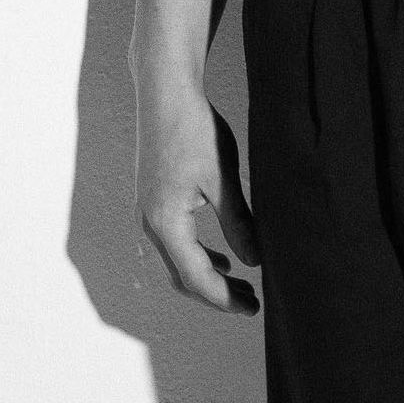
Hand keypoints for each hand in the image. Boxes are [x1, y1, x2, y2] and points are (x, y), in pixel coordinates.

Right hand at [134, 82, 261, 314]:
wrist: (165, 93)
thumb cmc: (194, 130)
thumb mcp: (223, 178)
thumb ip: (239, 222)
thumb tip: (255, 261)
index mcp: (166, 222)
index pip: (196, 278)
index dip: (225, 299)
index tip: (254, 309)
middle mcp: (150, 224)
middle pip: (182, 278)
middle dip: (217, 294)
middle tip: (252, 302)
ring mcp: (148, 213)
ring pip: (176, 263)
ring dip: (206, 277)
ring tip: (240, 284)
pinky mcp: (152, 201)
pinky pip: (172, 244)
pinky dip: (196, 256)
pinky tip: (220, 255)